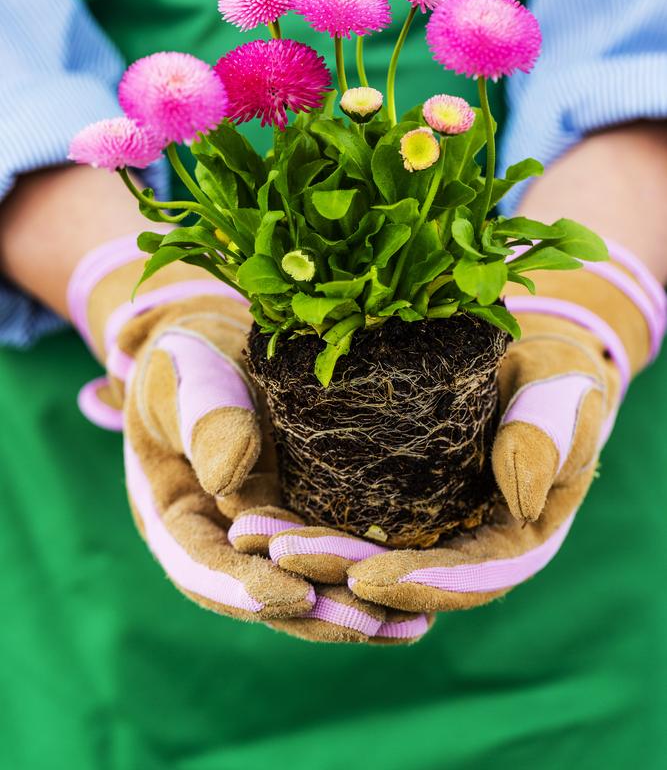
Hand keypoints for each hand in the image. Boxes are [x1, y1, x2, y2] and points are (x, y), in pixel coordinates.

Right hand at [69, 232, 430, 642]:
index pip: (203, 567)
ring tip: (411, 625)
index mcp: (176, 516)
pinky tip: (421, 595)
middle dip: (315, 614)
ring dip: (353, 609)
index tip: (295, 596)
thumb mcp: (186, 375)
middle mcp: (222, 539)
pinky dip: (373, 575)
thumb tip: (227, 480)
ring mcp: (268, 533)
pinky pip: (337, 554)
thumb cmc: (190, 353)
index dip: (246, 587)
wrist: (221, 339)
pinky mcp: (308, 514)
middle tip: (368, 623)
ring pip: (306, 584)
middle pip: (263, 591)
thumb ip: (203, 417)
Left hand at [229, 240, 665, 612]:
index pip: (466, 578)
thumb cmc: (556, 372)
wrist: (526, 354)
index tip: (364, 575)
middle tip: (279, 551)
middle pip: (398, 573)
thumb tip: (522, 501)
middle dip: (339, 567)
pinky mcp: (383, 495)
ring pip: (358, 551)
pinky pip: (338, 514)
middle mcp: (459, 545)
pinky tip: (249, 503)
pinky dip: (297, 514)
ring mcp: (418, 525)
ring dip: (305, 549)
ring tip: (248, 531)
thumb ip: (551, 436)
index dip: (418, 582)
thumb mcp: (564, 391)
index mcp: (511, 540)